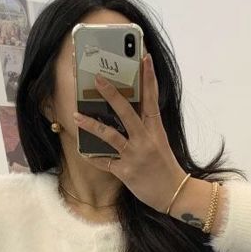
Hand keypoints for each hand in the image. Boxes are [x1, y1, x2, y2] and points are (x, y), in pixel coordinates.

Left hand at [72, 53, 184, 212]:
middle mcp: (145, 140)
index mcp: (156, 129)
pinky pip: (105, 162)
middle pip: (127, 112)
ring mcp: (135, 156)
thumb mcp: (159, 142)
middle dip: (111, 94)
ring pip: (111, 136)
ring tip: (76, 115)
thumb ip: (144, 127)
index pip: (152, 98)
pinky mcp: (126, 172)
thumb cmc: (165, 166)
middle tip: (97, 78)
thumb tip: (124, 112)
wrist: (174, 193)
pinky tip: (82, 151)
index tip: (144, 58)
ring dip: (91, 125)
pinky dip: (93, 157)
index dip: (149, 78)